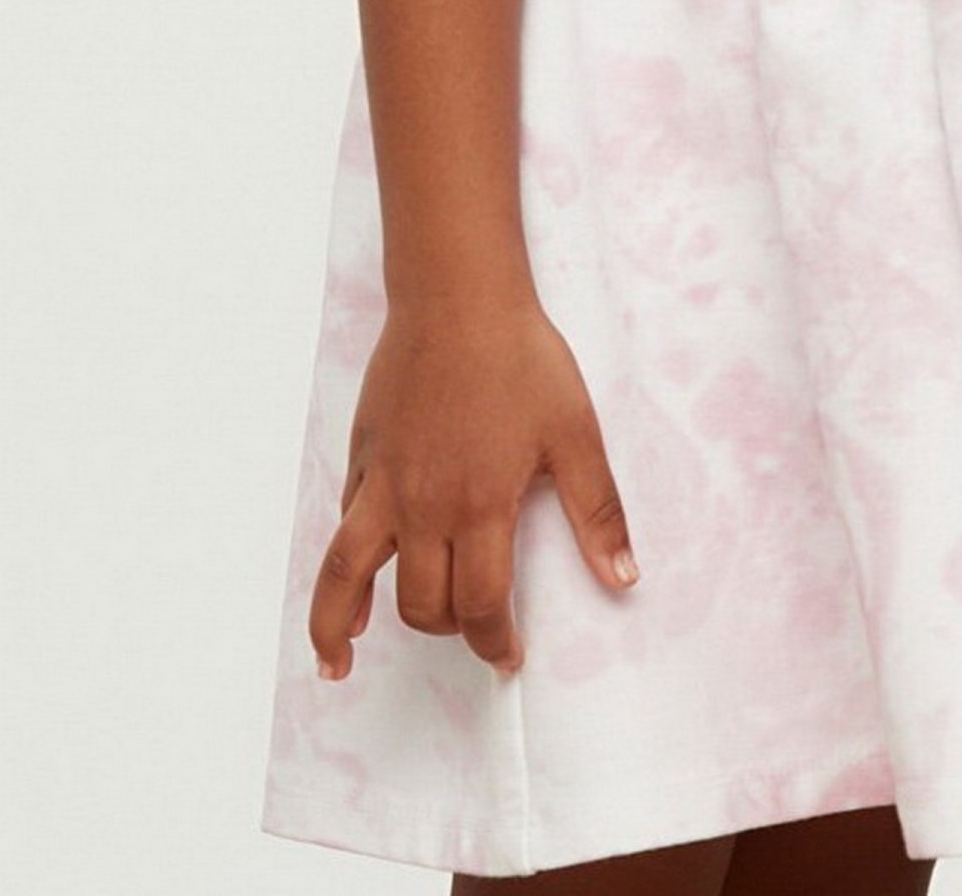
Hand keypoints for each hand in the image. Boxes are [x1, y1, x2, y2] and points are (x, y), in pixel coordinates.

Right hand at [309, 296, 639, 680]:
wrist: (458, 297)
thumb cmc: (520, 357)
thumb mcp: (575, 432)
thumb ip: (597, 511)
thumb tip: (623, 579)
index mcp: (480, 506)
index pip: (481, 606)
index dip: (496, 642)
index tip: (508, 656)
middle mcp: (424, 506)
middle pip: (424, 603)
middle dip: (451, 628)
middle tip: (474, 628)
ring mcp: (385, 484)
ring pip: (348, 577)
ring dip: (338, 628)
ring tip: (340, 664)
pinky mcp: (363, 459)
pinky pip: (343, 528)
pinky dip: (339, 571)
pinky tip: (347, 594)